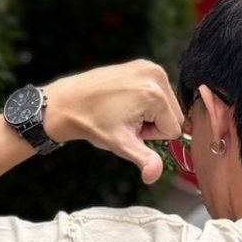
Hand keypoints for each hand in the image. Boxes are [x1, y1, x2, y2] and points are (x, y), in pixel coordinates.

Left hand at [45, 61, 185, 184]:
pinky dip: (146, 100)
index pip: (173, 129)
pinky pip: (158, 92)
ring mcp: (149, 67)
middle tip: (126, 120)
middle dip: (154, 123)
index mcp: (155, 94)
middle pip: (174, 115)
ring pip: (167, 105)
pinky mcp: (142, 64)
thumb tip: (153, 176)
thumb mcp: (121, 144)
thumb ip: (144, 160)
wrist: (68, 102)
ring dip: (150, 113)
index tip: (130, 128)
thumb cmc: (92, 122)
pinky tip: (125, 101)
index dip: (152, 136)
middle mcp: (155, 75)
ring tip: (124, 111)